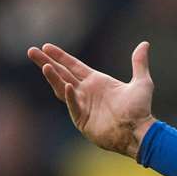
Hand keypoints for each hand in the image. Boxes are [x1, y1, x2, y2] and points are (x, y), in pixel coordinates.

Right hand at [27, 41, 154, 157]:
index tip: (46, 46)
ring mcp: (83, 106)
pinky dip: (70, 96)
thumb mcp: (142, 83)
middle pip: (62, 74)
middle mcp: (86, 92)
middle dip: (47, 62)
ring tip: (44, 66)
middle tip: (31, 51)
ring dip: (53, 77)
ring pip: (62, 88)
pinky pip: (74, 106)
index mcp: (96, 81)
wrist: (139, 131)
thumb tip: (145, 44)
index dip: (60, 56)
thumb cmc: (141, 110)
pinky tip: (68, 85)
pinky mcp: (82, 121)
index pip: (73, 65)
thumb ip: (139, 63)